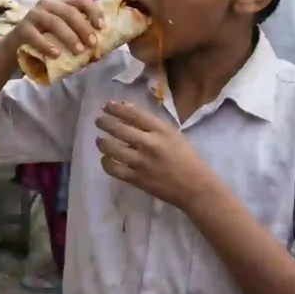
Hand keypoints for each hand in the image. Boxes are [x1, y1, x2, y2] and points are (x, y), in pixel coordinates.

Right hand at [7, 0, 103, 59]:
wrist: (15, 49)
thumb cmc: (44, 41)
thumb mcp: (62, 34)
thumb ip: (78, 36)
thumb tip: (99, 50)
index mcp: (61, 3)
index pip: (81, 0)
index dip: (94, 12)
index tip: (101, 27)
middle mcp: (47, 5)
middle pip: (69, 12)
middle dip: (84, 28)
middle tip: (93, 44)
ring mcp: (33, 16)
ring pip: (55, 22)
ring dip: (70, 37)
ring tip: (78, 51)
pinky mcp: (22, 30)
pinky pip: (36, 37)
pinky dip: (48, 46)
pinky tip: (56, 54)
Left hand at [95, 100, 215, 210]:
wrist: (196, 188)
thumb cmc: (187, 158)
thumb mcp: (173, 134)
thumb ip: (151, 123)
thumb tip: (126, 108)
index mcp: (161, 131)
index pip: (133, 114)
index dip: (116, 108)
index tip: (107, 105)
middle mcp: (150, 144)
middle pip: (118, 129)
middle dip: (104, 122)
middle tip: (99, 121)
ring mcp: (141, 162)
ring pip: (112, 149)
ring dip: (102, 142)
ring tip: (100, 140)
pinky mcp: (137, 179)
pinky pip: (113, 169)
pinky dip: (106, 162)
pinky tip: (106, 159)